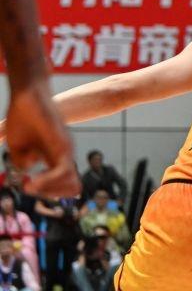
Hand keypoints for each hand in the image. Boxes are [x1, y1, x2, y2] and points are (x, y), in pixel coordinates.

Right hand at [4, 81, 80, 197]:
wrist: (27, 95)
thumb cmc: (22, 118)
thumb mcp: (17, 146)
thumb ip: (22, 162)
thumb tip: (31, 172)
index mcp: (56, 158)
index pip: (65, 185)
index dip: (48, 192)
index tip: (28, 185)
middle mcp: (65, 156)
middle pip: (73, 189)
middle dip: (51, 195)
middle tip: (31, 187)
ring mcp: (67, 151)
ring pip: (73, 185)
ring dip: (50, 191)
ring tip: (31, 184)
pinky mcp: (63, 145)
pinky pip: (63, 172)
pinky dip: (48, 181)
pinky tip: (31, 179)